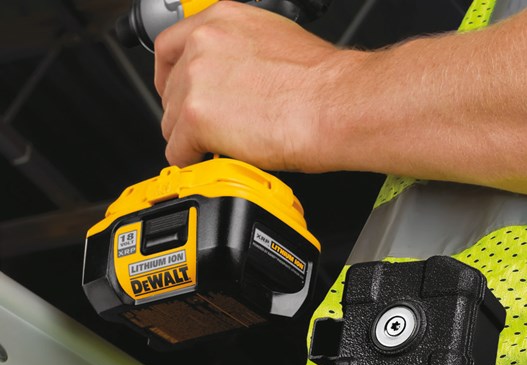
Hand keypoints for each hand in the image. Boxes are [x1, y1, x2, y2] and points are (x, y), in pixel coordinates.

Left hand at [154, 1, 353, 169]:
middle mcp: (203, 43)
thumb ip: (245, 56)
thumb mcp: (276, 45)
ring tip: (217, 150)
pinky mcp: (197, 117)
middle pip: (170, 87)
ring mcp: (197, 80)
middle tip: (206, 131)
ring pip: (172, 120)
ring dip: (190, 139)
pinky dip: (192, 160)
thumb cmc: (323, 85)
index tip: (182, 94)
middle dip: (185, 112)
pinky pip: (178, 149)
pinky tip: (211, 162)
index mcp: (223, 20)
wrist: (335, 106)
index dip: (174, 76)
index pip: (172, 45)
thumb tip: (242, 80)